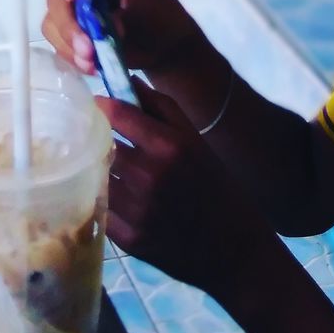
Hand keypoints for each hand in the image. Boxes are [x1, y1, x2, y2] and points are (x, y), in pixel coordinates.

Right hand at [43, 0, 207, 76]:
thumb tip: (98, 28)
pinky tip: (92, 66)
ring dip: (69, 44)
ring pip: (53, 21)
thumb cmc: (161, 19)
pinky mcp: (72, 33)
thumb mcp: (147, 14)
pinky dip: (72, 56)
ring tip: (93, 62)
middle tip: (87, 47)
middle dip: (69, 23)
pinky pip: (60, 43)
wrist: (166, 49)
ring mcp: (74, 9)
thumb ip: (122, 18)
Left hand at [102, 80, 279, 302]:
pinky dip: (105, 200)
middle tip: (101, 137)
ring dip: (101, 169)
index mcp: (169, 146)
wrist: (234, 251)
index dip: (103, 107)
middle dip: (100, 138)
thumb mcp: (196, 141)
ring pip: (99, 176)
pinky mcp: (129, 239)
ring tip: (110, 168)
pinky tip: (118, 197)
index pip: (117, 115)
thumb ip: (161, 107)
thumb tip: (128, 81)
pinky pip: (101, 208)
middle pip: (103, 144)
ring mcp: (137, 210)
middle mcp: (149, 176)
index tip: (99, 106)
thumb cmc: (216, 187)